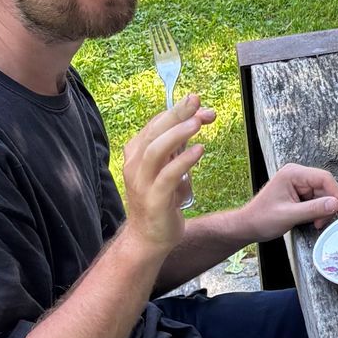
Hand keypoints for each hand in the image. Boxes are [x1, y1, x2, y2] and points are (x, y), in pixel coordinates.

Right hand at [123, 93, 211, 254]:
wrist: (149, 237)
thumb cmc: (162, 199)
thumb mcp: (171, 167)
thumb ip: (183, 144)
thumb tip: (202, 116)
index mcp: (137, 154)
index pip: (155, 125)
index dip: (177, 111)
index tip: (199, 102)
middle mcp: (135, 166)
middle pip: (153, 132)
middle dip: (176, 114)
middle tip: (196, 100)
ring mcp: (142, 183)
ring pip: (155, 151)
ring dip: (177, 134)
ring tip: (197, 122)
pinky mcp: (154, 199)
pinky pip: (167, 176)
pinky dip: (183, 161)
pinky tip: (199, 150)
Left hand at [240, 163, 337, 240]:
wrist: (248, 226)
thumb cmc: (261, 218)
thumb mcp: (289, 215)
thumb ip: (314, 209)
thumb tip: (335, 204)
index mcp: (293, 174)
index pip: (324, 178)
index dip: (335, 193)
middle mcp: (297, 175)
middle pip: (325, 187)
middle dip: (327, 205)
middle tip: (324, 221)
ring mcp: (298, 184)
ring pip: (322, 195)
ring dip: (322, 210)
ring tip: (315, 222)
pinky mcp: (299, 193)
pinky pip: (316, 200)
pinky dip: (317, 211)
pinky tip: (312, 220)